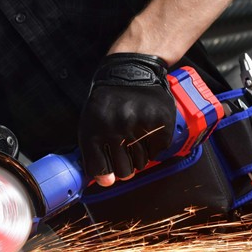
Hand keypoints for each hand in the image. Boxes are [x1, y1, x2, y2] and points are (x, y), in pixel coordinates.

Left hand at [79, 53, 174, 186]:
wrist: (132, 69)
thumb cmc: (108, 99)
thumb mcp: (91, 120)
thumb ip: (94, 152)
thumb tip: (106, 183)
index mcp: (94, 129)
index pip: (98, 169)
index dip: (105, 175)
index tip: (109, 175)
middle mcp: (116, 128)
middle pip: (123, 171)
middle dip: (125, 166)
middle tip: (127, 152)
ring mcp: (140, 124)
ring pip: (142, 162)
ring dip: (140, 155)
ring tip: (136, 136)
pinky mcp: (161, 122)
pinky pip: (158, 151)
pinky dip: (155, 146)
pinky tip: (148, 130)